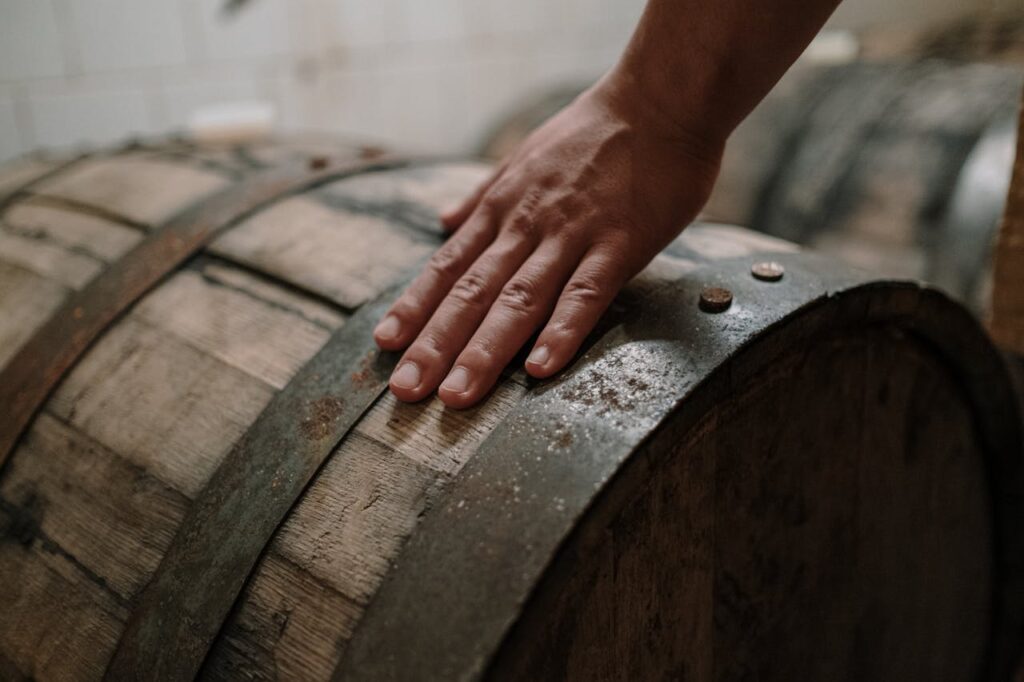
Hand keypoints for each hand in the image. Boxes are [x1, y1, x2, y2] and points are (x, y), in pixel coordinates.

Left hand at [373, 72, 723, 407]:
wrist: (660, 99)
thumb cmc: (595, 133)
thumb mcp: (524, 157)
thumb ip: (483, 196)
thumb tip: (444, 222)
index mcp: (503, 208)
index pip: (447, 266)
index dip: (414, 307)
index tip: (385, 345)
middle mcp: (526, 225)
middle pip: (472, 292)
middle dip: (434, 344)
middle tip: (406, 390)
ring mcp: (572, 235)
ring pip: (519, 299)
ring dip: (483, 349)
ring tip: (456, 394)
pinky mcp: (619, 244)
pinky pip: (586, 293)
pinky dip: (561, 330)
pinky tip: (540, 368)